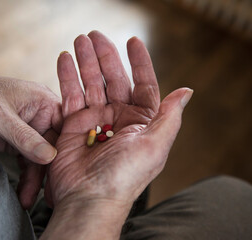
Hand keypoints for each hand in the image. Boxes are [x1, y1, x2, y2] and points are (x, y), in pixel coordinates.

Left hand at [0, 71, 62, 207]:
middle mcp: (42, 117)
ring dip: (35, 178)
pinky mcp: (18, 143)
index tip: (65, 171)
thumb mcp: (0, 117)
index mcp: (44, 103)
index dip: (67, 149)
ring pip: (40, 158)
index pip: (64, 127)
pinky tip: (23, 192)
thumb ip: (24, 137)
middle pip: (53, 146)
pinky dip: (26, 177)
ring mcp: (30, 131)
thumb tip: (50, 156)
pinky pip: (28, 162)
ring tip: (28, 199)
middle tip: (48, 192)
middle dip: (50, 169)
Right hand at [46, 31, 192, 207]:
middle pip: (114, 79)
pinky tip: (65, 59)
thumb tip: (186, 92)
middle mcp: (119, 118)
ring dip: (86, 61)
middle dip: (106, 56)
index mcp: (142, 121)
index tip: (133, 40)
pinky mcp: (73, 125)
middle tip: (95, 35)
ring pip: (92, 83)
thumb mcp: (155, 145)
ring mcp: (95, 120)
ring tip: (80, 39)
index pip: (143, 84)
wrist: (91, 199)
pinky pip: (70, 95)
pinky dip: (68, 77)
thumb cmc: (126, 176)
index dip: (140, 62)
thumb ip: (170, 117)